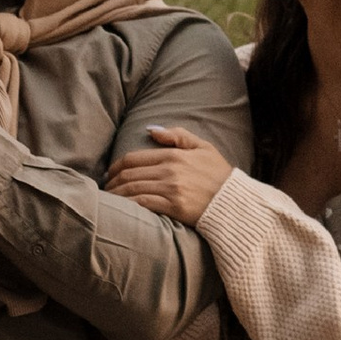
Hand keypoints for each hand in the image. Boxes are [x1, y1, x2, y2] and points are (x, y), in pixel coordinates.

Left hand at [104, 123, 233, 227]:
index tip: (109, 174)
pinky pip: (143, 204)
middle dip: (112, 181)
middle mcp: (170, 170)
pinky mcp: (174, 207)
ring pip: (132, 189)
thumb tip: (151, 130)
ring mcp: (171, 189)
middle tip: (105, 188)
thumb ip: (178, 135)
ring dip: (116, 194)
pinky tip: (121, 209)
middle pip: (129, 174)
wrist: (235, 202)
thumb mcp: (203, 147)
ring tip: (109, 199)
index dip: (116, 166)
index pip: (134, 158)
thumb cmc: (219, 175)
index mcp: (174, 155)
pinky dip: (128, 205)